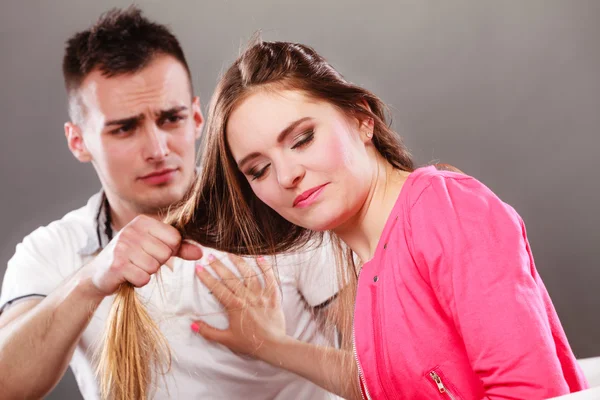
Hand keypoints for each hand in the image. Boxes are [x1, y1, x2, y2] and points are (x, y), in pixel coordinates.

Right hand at [82, 215, 202, 296]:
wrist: (99, 274)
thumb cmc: (132, 258)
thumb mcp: (155, 248)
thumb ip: (179, 249)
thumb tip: (201, 253)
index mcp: (143, 221)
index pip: (175, 238)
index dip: (170, 250)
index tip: (153, 251)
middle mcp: (131, 230)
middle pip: (166, 253)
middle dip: (157, 262)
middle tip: (141, 261)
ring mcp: (122, 246)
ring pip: (155, 266)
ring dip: (147, 272)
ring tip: (134, 267)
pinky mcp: (116, 265)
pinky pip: (143, 277)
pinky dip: (138, 281)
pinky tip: (128, 275)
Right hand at [192, 254, 285, 358]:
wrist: (272, 346)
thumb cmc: (249, 343)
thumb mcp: (226, 339)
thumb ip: (208, 331)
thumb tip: (192, 324)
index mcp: (234, 306)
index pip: (217, 288)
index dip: (207, 277)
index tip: (199, 268)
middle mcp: (247, 297)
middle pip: (230, 278)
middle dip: (219, 266)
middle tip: (210, 256)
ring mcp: (261, 295)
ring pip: (249, 274)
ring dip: (239, 262)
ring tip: (230, 253)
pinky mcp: (273, 296)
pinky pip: (270, 278)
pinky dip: (266, 267)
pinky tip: (260, 258)